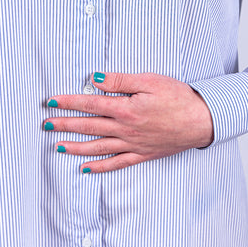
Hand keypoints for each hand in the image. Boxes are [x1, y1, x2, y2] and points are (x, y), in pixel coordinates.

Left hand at [44, 72, 213, 173]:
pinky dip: (99, 167)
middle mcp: (126, 129)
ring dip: (75, 147)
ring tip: (57, 145)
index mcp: (126, 109)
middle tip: (46, 124)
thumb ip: (121, 81)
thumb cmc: (179, 98)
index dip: (70, 102)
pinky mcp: (142, 154)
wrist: (201, 120)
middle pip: (89, 127)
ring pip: (98, 147)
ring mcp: (133, 144)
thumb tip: (96, 78)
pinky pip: (116, 163)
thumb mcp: (150, 81)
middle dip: (65, 125)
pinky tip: (85, 168)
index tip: (52, 102)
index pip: (91, 104)